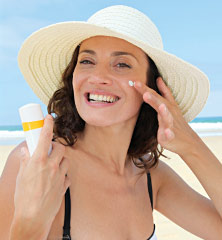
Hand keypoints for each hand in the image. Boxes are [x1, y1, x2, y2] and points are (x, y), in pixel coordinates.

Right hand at [13, 114, 70, 233]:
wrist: (33, 217)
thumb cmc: (24, 197)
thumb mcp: (21, 176)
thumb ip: (25, 161)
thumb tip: (26, 151)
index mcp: (39, 161)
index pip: (45, 136)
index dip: (47, 124)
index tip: (49, 118)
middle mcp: (51, 165)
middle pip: (60, 147)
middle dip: (56, 146)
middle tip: (50, 150)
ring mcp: (60, 175)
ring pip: (66, 160)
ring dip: (61, 160)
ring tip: (53, 165)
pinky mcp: (65, 185)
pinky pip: (67, 174)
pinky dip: (63, 174)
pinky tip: (56, 179)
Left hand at [134, 77, 198, 155]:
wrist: (188, 141)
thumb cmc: (176, 122)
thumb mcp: (171, 105)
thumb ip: (164, 92)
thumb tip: (158, 78)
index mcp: (167, 106)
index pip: (157, 95)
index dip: (146, 88)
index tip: (135, 82)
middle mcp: (169, 113)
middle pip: (161, 103)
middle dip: (152, 97)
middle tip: (144, 91)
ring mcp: (170, 125)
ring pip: (167, 118)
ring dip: (164, 112)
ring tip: (161, 106)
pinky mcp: (171, 137)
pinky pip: (170, 135)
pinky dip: (169, 133)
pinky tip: (167, 131)